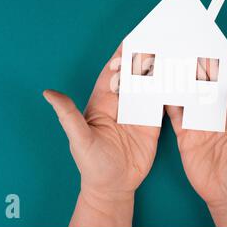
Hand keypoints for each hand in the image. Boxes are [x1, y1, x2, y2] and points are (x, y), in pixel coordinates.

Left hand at [44, 45, 159, 226]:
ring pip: (148, 86)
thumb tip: (48, 93)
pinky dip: (168, 91)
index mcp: (103, 102)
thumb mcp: (79, 139)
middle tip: (158, 40)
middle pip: (133, 75)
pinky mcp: (151, 124)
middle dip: (143, 57)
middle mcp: (121, 103)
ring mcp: (137, 113)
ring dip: (158, 71)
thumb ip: (68, 116)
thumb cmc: (92, 164)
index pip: (113, 73)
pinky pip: (161, 104)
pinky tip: (178, 80)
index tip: (131, 39)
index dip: (120, 56)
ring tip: (172, 54)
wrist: (113, 186)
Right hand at [166, 67, 226, 226]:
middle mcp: (216, 115)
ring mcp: (199, 125)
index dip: (219, 71)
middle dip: (195, 72)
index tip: (209, 54)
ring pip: (188, 97)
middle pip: (204, 87)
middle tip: (183, 54)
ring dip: (179, 84)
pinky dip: (167, 103)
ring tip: (168, 67)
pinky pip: (175, 116)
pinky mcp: (185, 136)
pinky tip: (159, 91)